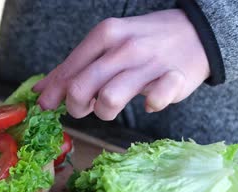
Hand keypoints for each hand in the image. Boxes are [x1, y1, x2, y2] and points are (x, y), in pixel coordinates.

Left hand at [35, 9, 209, 119]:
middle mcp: (124, 48)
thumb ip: (73, 67)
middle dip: (74, 107)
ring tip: (110, 106)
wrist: (198, 32)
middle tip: (83, 108)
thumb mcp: (106, 44)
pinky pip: (155, 101)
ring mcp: (149, 63)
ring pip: (109, 100)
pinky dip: (150, 106)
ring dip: (104, 112)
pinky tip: (149, 101)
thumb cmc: (143, 42)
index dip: (54, 93)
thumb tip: (40, 90)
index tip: (47, 106)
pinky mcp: (174, 79)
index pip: (68, 70)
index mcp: (105, 35)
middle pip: (81, 88)